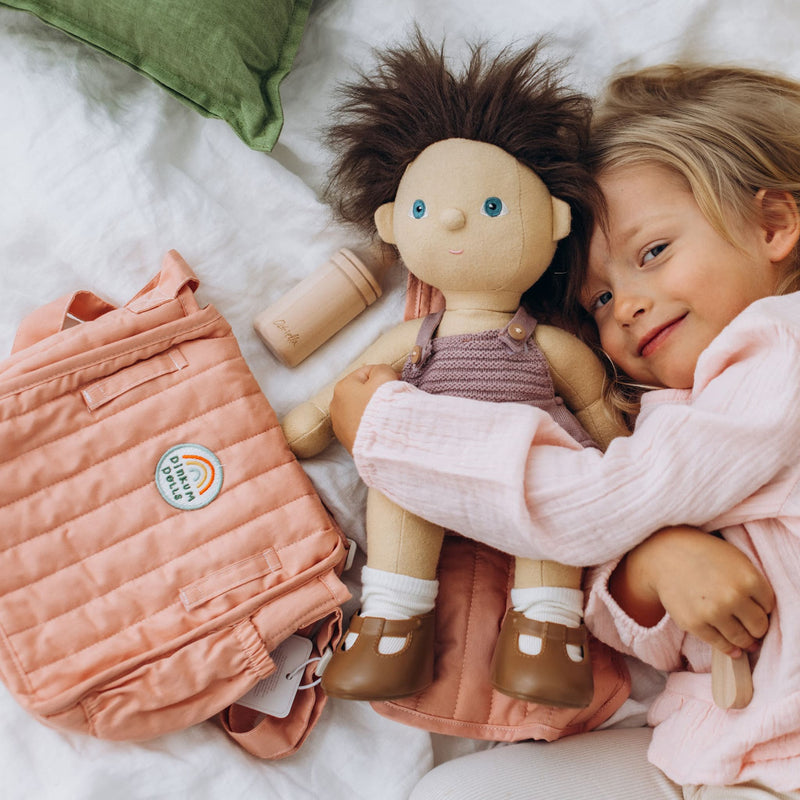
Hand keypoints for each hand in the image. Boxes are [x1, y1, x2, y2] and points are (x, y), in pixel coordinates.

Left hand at [330, 364, 398, 453]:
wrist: (382, 442)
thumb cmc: (382, 406)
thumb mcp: (384, 376)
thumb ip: (381, 369)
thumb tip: (381, 374)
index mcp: (342, 387)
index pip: (367, 372)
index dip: (385, 375)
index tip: (399, 383)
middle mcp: (335, 405)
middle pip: (362, 392)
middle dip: (377, 393)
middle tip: (394, 399)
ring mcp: (340, 425)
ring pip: (361, 409)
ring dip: (374, 409)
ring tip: (388, 415)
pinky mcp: (347, 441)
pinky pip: (361, 426)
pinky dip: (371, 424)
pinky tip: (381, 427)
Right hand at [610, 526, 774, 655]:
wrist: (665, 555)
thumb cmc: (703, 555)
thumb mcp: (736, 560)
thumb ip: (754, 585)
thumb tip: (764, 618)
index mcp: (748, 578)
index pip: (769, 607)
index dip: (762, 608)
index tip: (753, 607)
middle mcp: (733, 597)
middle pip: (759, 626)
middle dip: (755, 627)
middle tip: (749, 625)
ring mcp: (713, 612)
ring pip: (742, 639)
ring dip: (744, 641)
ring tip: (742, 637)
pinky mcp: (695, 624)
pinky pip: (721, 645)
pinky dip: (729, 649)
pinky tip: (732, 648)